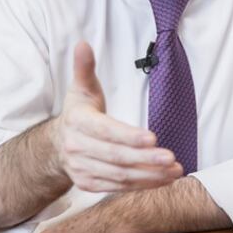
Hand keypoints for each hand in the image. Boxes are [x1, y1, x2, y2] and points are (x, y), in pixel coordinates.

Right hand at [54, 41, 181, 191]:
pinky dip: (143, 185)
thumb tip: (83, 44)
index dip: (129, 136)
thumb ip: (84, 68)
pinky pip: (119, 187)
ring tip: (175, 170)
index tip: (153, 137)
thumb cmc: (78, 113)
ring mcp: (82, 170)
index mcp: (77, 123)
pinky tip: (164, 179)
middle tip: (172, 158)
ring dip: (149, 175)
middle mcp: (77, 149)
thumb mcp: (80, 89)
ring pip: (120, 176)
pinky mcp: (90, 185)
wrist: (56, 146)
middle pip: (116, 157)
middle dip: (146, 159)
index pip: (105, 131)